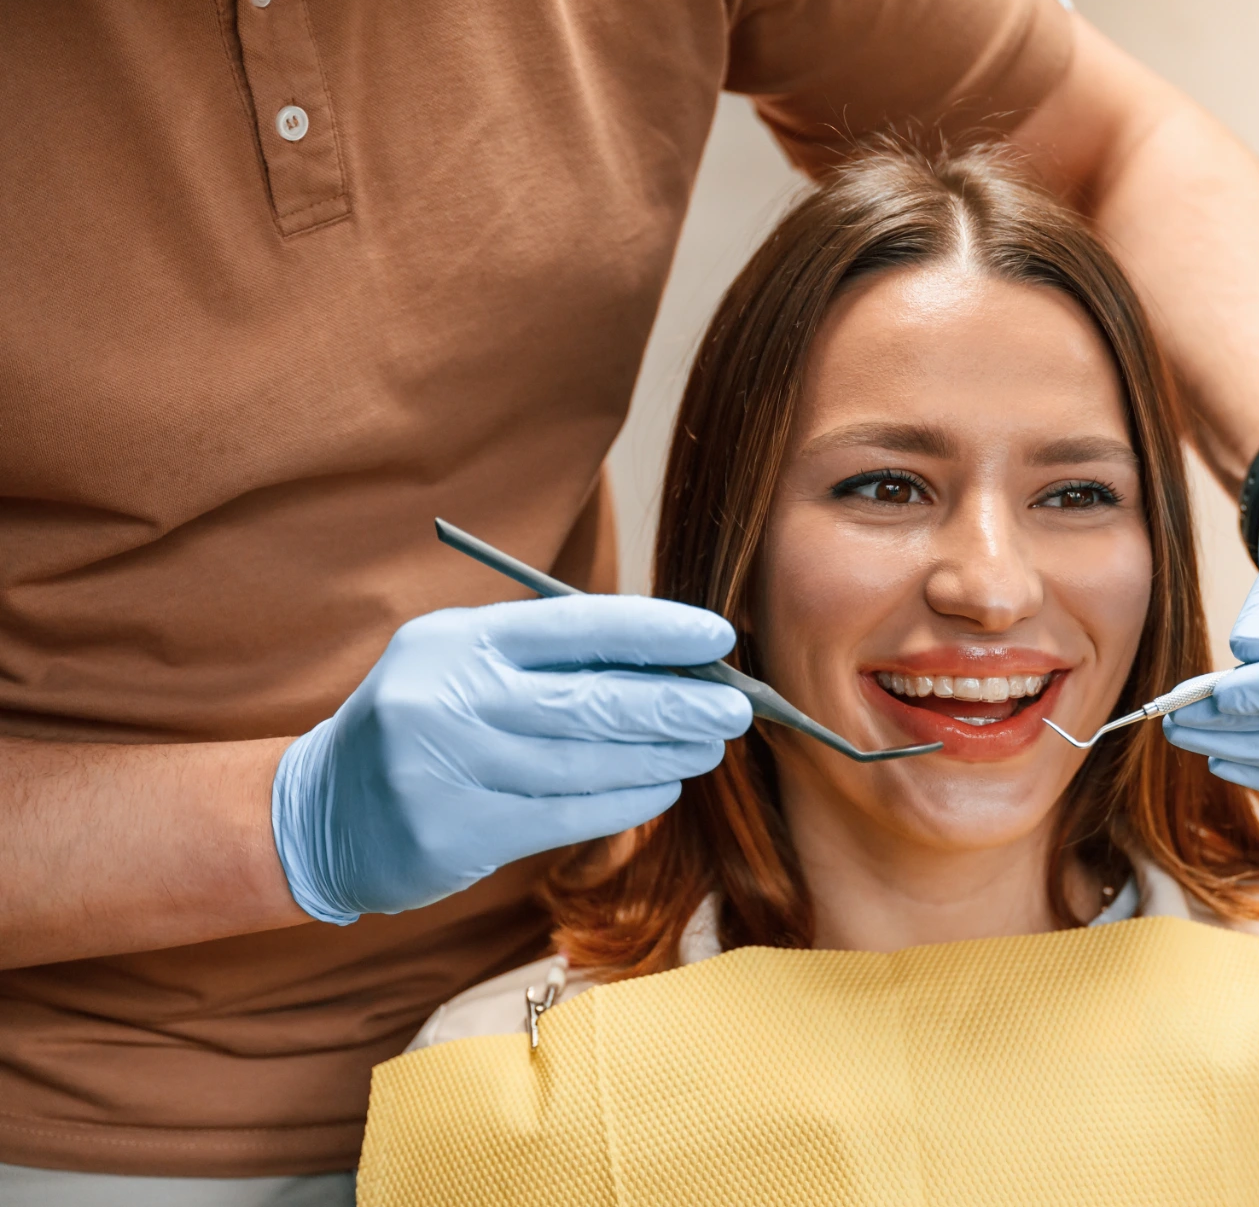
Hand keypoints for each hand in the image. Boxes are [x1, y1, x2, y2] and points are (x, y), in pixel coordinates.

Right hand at [272, 595, 752, 923]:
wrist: (322, 810)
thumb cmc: (428, 720)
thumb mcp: (468, 664)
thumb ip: (553, 660)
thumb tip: (674, 662)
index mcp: (458, 638)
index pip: (574, 625)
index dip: (655, 631)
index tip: (718, 638)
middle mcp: (448, 697)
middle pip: (590, 700)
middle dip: (676, 703)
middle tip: (737, 708)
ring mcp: (447, 768)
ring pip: (584, 764)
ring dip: (660, 756)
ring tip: (708, 748)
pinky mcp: (454, 832)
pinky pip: (563, 815)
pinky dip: (624, 802)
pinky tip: (663, 789)